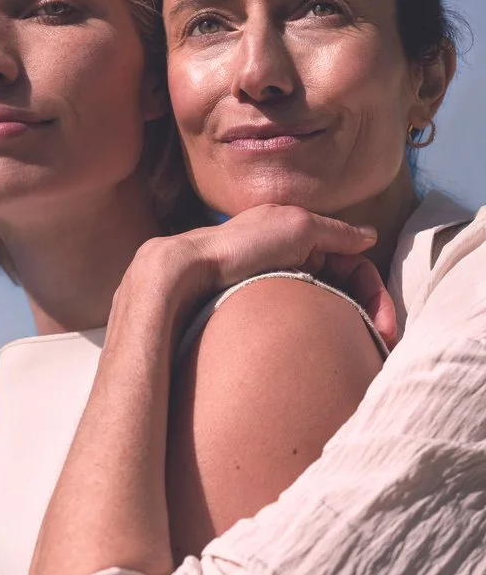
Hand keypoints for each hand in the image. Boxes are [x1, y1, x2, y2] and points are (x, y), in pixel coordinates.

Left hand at [139, 204, 397, 345]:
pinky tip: (320, 345)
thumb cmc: (241, 245)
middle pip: (341, 286)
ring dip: (342, 323)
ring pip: (320, 303)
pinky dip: (314, 329)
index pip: (354, 265)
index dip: (374, 293)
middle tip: (379, 344)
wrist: (187, 270)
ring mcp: (271, 280)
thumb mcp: (296, 225)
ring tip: (354, 349)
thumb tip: (369, 236)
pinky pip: (295, 317)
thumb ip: (335, 231)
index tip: (387, 327)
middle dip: (364, 312)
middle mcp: (288, 256)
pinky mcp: (254, 302)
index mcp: (300, 234)